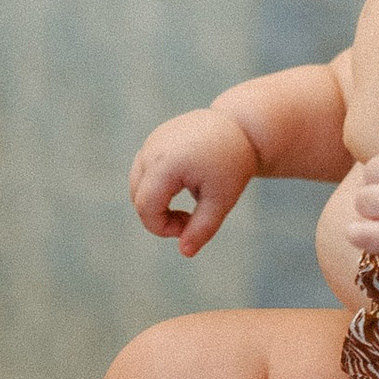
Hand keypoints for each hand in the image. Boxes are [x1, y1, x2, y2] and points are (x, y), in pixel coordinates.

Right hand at [129, 105, 257, 255]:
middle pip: (138, 198)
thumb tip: (185, 253)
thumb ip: (202, 229)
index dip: (162, 227)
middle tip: (189, 219)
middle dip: (158, 217)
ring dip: (155, 202)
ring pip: (137, 185)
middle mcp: (153, 149)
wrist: (240, 126)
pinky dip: (156, 186)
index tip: (188, 227)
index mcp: (167, 163)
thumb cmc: (232, 164)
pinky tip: (182, 186)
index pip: (146, 207)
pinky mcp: (154, 139)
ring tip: (185, 203)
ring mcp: (151, 141)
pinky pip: (144, 171)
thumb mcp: (222, 200)